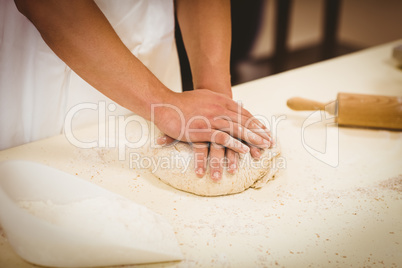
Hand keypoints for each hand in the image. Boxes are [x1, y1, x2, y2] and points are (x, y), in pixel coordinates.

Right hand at [153, 89, 271, 152]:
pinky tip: (244, 151)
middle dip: (259, 132)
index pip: (244, 112)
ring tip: (263, 148)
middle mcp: (219, 108)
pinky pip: (223, 138)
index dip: (256, 122)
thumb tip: (226, 105)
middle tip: (270, 142)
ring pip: (237, 129)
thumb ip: (216, 102)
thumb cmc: (182, 102)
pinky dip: (235, 144)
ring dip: (252, 139)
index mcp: (221, 100)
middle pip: (244, 121)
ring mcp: (212, 118)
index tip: (266, 131)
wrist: (164, 104)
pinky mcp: (203, 129)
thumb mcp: (204, 97)